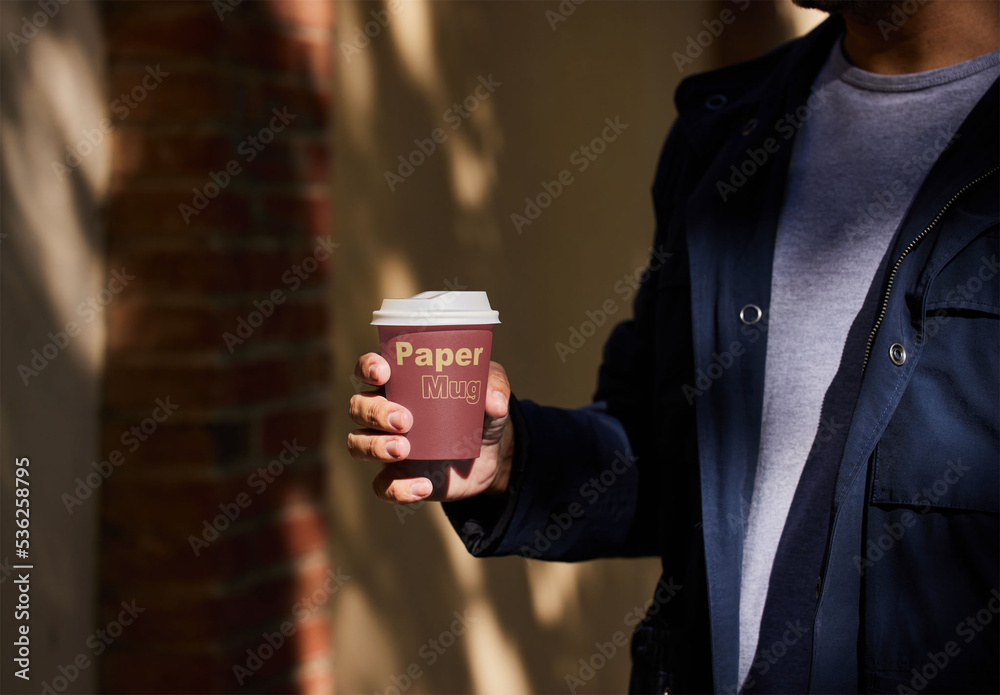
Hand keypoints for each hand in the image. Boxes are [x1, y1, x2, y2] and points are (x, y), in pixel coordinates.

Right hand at [347, 353, 513, 503]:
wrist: (490, 455)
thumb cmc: (481, 411)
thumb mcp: (492, 392)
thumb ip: (495, 388)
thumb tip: (493, 402)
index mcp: (402, 383)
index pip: (368, 368)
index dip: (367, 367)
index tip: (383, 373)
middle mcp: (386, 412)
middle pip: (358, 407)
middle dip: (374, 412)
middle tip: (405, 420)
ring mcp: (388, 446)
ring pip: (357, 444)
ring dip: (374, 447)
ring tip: (404, 449)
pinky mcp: (398, 478)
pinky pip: (382, 487)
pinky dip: (398, 489)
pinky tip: (424, 486)